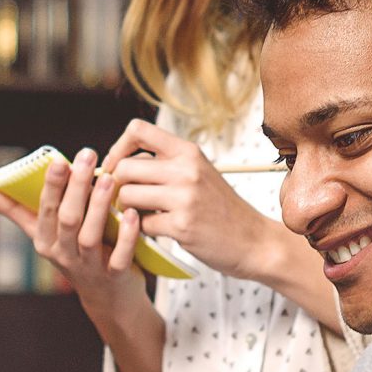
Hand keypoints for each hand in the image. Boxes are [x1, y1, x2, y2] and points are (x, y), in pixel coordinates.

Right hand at [0, 148, 146, 313]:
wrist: (108, 299)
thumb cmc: (76, 255)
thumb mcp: (44, 235)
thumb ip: (17, 209)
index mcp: (44, 241)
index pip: (44, 210)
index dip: (51, 186)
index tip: (58, 159)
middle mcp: (63, 254)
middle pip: (66, 218)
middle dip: (75, 186)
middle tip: (87, 155)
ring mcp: (88, 267)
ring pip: (89, 235)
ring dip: (98, 206)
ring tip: (108, 179)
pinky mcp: (114, 276)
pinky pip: (119, 255)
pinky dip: (126, 235)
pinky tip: (132, 214)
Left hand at [103, 120, 280, 279]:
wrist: (253, 240)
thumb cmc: (221, 209)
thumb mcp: (200, 173)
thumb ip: (166, 163)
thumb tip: (118, 163)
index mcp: (189, 152)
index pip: (138, 130)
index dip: (118, 148)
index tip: (118, 166)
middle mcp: (187, 170)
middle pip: (124, 168)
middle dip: (119, 186)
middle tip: (128, 199)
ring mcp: (185, 198)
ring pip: (127, 196)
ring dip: (128, 209)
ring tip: (144, 214)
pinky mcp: (181, 226)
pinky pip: (141, 224)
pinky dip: (144, 230)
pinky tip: (160, 229)